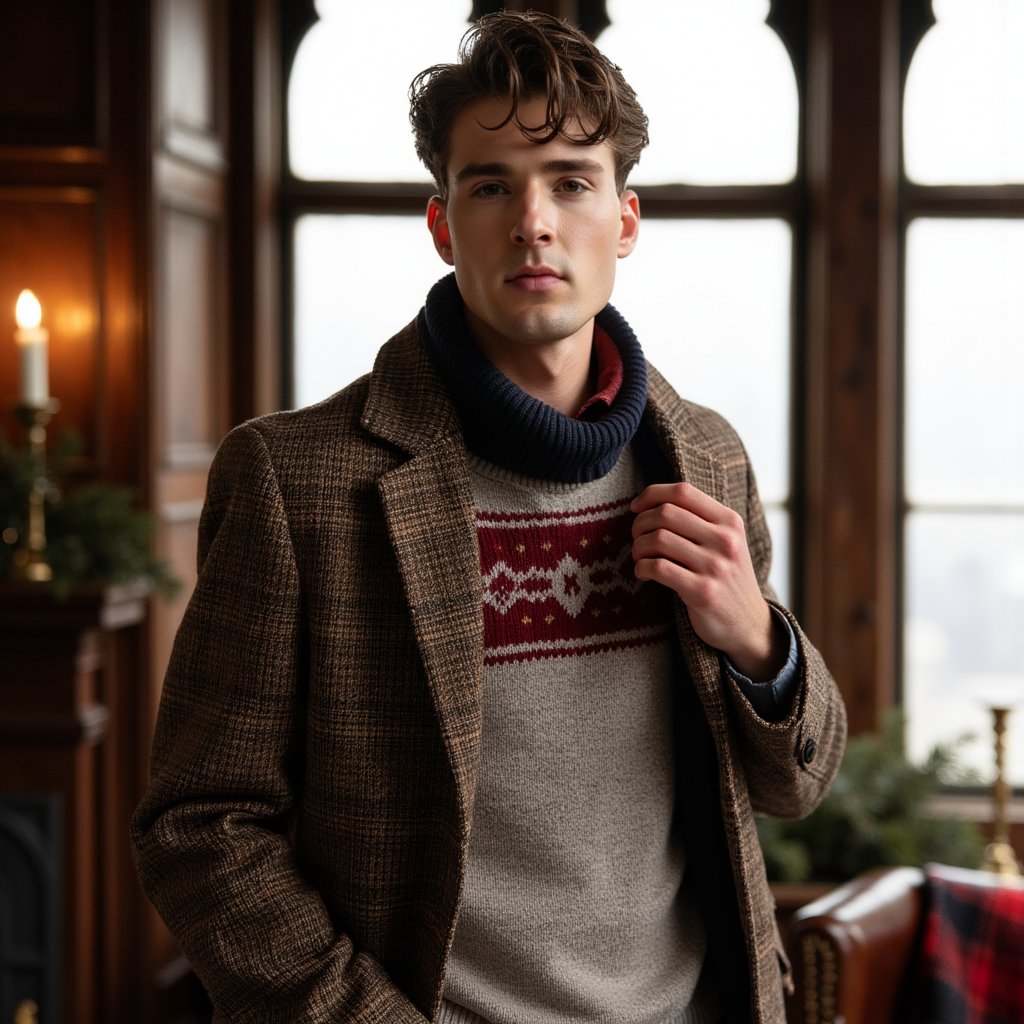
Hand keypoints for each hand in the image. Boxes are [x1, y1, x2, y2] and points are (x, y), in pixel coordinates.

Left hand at [630, 482, 783, 680]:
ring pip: (658, 539)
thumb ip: (699, 520)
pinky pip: (658, 568)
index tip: (635, 507)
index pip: (683, 491)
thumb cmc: (726, 577)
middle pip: (665, 513)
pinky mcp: (702, 592)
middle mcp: (725, 540)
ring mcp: (715, 566)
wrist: (748, 623)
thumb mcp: (725, 542)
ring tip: (639, 557)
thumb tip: (651, 501)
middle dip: (640, 523)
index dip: (652, 494)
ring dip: (638, 547)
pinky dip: (642, 568)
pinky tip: (643, 573)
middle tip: (635, 537)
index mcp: (729, 521)